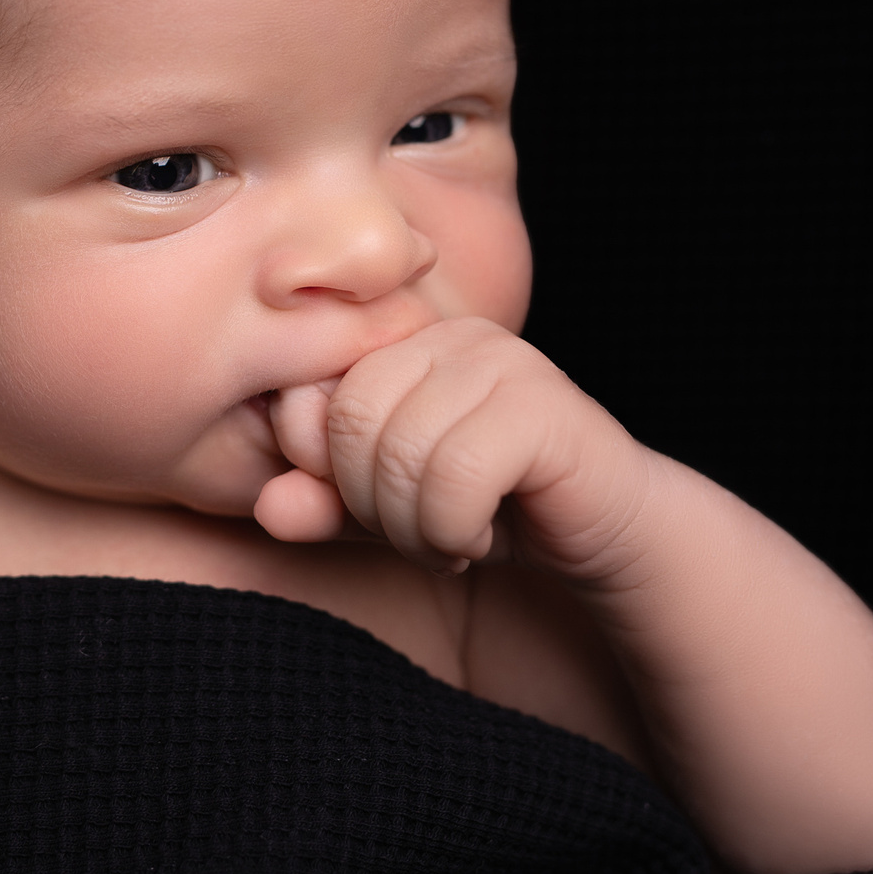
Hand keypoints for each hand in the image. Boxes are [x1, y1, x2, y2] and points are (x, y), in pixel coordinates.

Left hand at [254, 318, 639, 578]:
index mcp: (399, 343)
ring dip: (417, 528)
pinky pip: (457, 475)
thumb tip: (270, 509)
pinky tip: (481, 536)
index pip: (308, 398)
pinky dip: (456, 530)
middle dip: (372, 504)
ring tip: (450, 539)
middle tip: (418, 532)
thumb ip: (325, 504)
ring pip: (402, 452)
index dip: (327, 475)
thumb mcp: (387, 513)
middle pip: (350, 421)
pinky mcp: (543, 403)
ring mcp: (500, 359)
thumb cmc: (489, 507)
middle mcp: (448, 334)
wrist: (601, 530)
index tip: (374, 511)